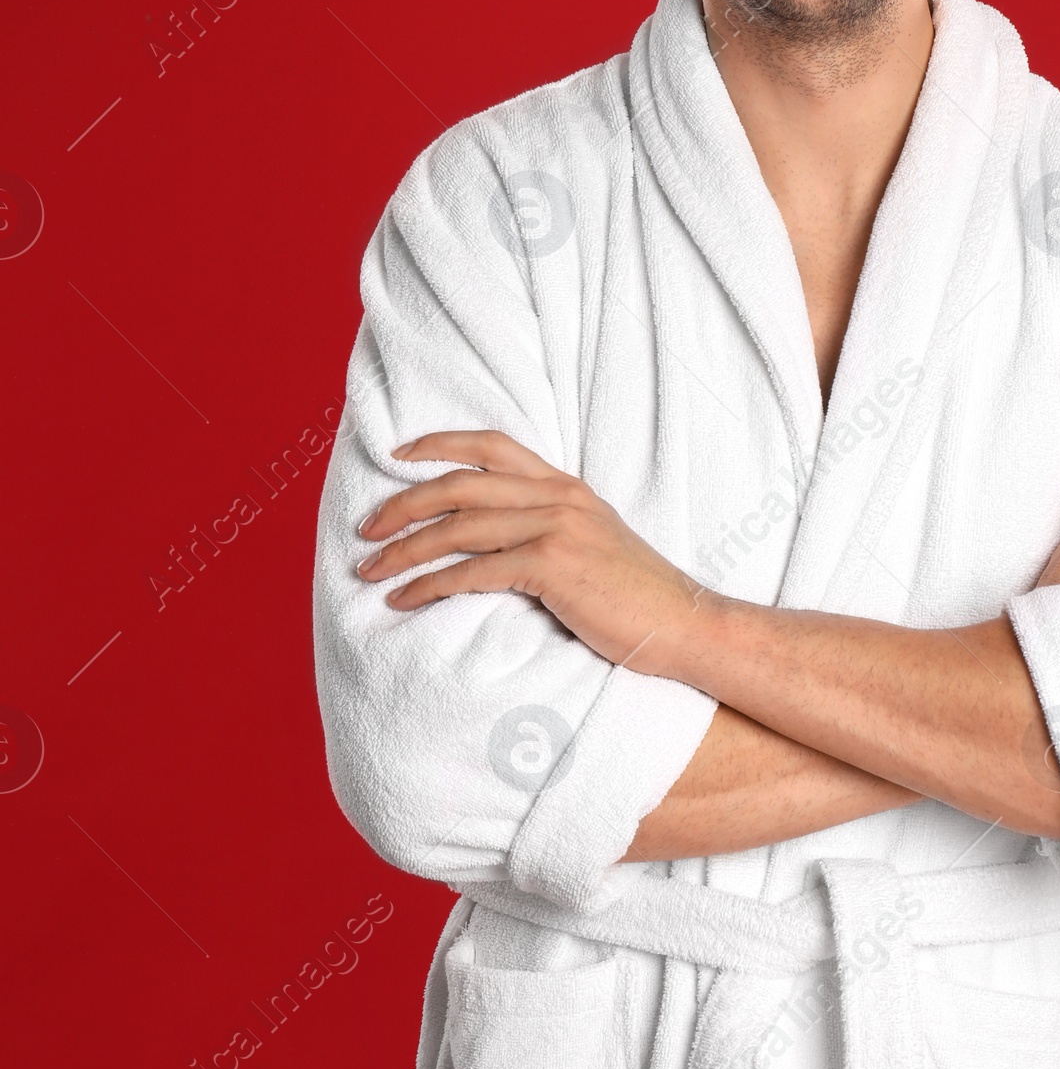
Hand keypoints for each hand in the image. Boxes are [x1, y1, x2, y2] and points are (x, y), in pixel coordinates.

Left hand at [354, 431, 699, 669]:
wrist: (684, 624)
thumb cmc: (638, 596)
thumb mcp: (595, 542)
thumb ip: (552, 525)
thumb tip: (499, 536)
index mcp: (566, 486)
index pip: (492, 444)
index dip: (438, 443)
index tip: (397, 455)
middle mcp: (558, 497)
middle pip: (460, 483)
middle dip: (402, 504)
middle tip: (365, 529)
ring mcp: (556, 528)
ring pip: (458, 527)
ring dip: (404, 549)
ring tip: (370, 570)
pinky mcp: (552, 566)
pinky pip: (472, 571)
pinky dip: (429, 585)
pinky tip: (404, 599)